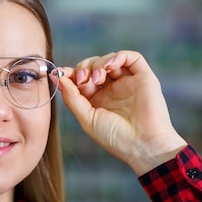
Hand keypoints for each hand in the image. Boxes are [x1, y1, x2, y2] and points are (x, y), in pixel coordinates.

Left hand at [59, 50, 186, 174]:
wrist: (142, 144)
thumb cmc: (115, 137)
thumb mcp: (87, 118)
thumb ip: (72, 98)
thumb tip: (58, 78)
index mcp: (98, 101)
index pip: (81, 79)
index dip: (71, 74)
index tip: (61, 73)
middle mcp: (113, 90)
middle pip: (93, 66)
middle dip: (84, 68)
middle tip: (82, 79)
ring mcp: (128, 82)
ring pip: (110, 60)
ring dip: (98, 64)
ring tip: (97, 78)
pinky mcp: (143, 77)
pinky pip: (132, 58)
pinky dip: (118, 57)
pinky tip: (110, 66)